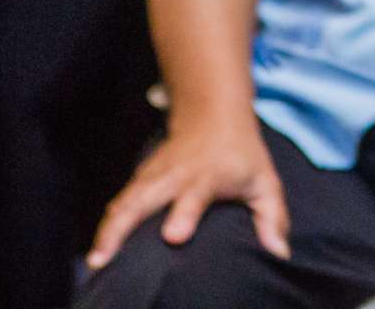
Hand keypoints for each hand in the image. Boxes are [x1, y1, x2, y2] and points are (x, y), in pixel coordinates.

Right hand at [88, 118, 288, 270]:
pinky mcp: (140, 177)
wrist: (213, 114)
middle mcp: (175, 175)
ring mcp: (153, 175)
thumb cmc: (242, 155)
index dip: (184, 214)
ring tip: (94, 261)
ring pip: (124, 202)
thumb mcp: (265, 181)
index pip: (194, 197)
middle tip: (104, 259)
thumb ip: (272, 217)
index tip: (175, 236)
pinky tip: (97, 248)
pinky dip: (106, 223)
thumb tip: (280, 253)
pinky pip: (119, 201)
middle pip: (143, 199)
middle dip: (122, 228)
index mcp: (208, 176)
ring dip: (107, 230)